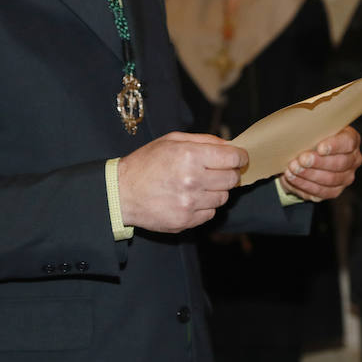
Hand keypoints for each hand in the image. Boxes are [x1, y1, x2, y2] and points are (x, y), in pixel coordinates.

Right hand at [118, 132, 247, 232]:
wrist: (121, 192)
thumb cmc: (146, 163)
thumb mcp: (171, 141)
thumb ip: (203, 140)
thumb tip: (230, 146)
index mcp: (189, 155)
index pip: (232, 158)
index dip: (240, 157)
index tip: (239, 158)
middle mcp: (192, 179)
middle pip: (232, 179)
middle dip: (229, 173)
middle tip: (218, 171)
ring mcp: (190, 203)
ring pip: (223, 198)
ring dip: (216, 190)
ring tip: (198, 184)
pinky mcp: (186, 221)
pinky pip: (210, 213)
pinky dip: (205, 206)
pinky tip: (189, 198)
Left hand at [279, 126, 361, 200]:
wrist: (303, 155)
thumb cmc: (311, 137)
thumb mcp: (313, 129)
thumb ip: (312, 127)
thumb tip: (299, 128)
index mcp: (351, 139)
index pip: (348, 142)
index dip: (335, 146)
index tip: (320, 148)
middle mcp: (352, 160)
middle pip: (340, 163)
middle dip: (318, 162)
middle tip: (301, 159)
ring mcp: (345, 177)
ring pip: (330, 179)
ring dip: (309, 174)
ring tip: (293, 168)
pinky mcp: (334, 191)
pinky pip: (321, 192)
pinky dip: (304, 185)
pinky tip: (292, 178)